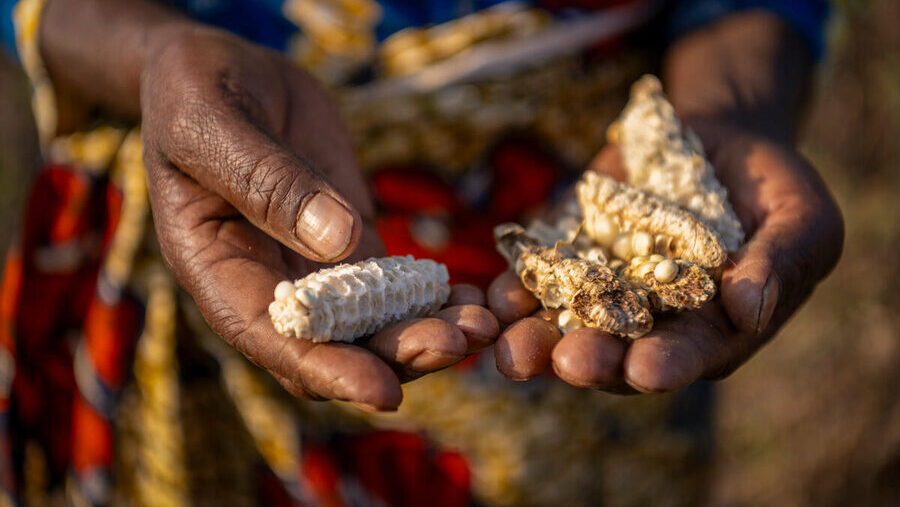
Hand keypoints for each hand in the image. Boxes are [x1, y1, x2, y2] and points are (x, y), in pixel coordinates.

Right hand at [140, 26, 497, 409]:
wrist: (224, 72)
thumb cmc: (194, 94)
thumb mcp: (215, 128)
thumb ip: (270, 183)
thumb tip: (338, 240)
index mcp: (219, 272)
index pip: (276, 342)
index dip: (330, 371)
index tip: (386, 390)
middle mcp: (271, 285)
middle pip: (337, 346)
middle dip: (397, 353)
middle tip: (459, 342)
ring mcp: (316, 268)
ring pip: (375, 324)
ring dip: (427, 331)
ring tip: (484, 324)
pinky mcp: (353, 243)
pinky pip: (396, 285)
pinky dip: (434, 298)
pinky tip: (477, 298)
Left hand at [487, 119, 842, 392]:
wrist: (714, 141)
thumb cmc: (771, 186)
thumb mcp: (800, 217)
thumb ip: (781, 263)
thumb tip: (748, 309)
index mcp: (712, 331)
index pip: (690, 356)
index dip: (669, 364)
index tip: (648, 370)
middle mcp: (651, 325)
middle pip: (617, 355)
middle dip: (593, 360)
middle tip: (570, 362)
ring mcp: (603, 295)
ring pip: (565, 328)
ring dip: (537, 342)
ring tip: (512, 351)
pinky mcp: (567, 260)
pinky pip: (533, 283)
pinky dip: (509, 294)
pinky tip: (489, 301)